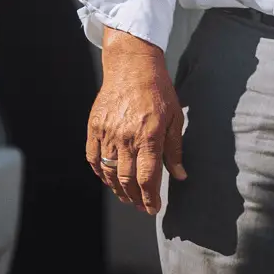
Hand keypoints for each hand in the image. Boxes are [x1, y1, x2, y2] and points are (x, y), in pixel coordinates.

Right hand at [85, 26, 187, 215]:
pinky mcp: (94, 127)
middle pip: (127, 180)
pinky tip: (107, 178)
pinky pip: (93, 158)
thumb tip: (180, 175)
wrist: (132, 65)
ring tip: (127, 196)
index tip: (153, 209)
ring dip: (118, 189)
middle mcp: (127, 137)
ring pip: (108, 172)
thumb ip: (175, 149)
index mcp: (150, 135)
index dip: (150, 198)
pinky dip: (99, 172)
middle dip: (135, 198)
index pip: (147, 178)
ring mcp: (108, 133)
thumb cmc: (158, 90)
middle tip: (141, 206)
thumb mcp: (175, 117)